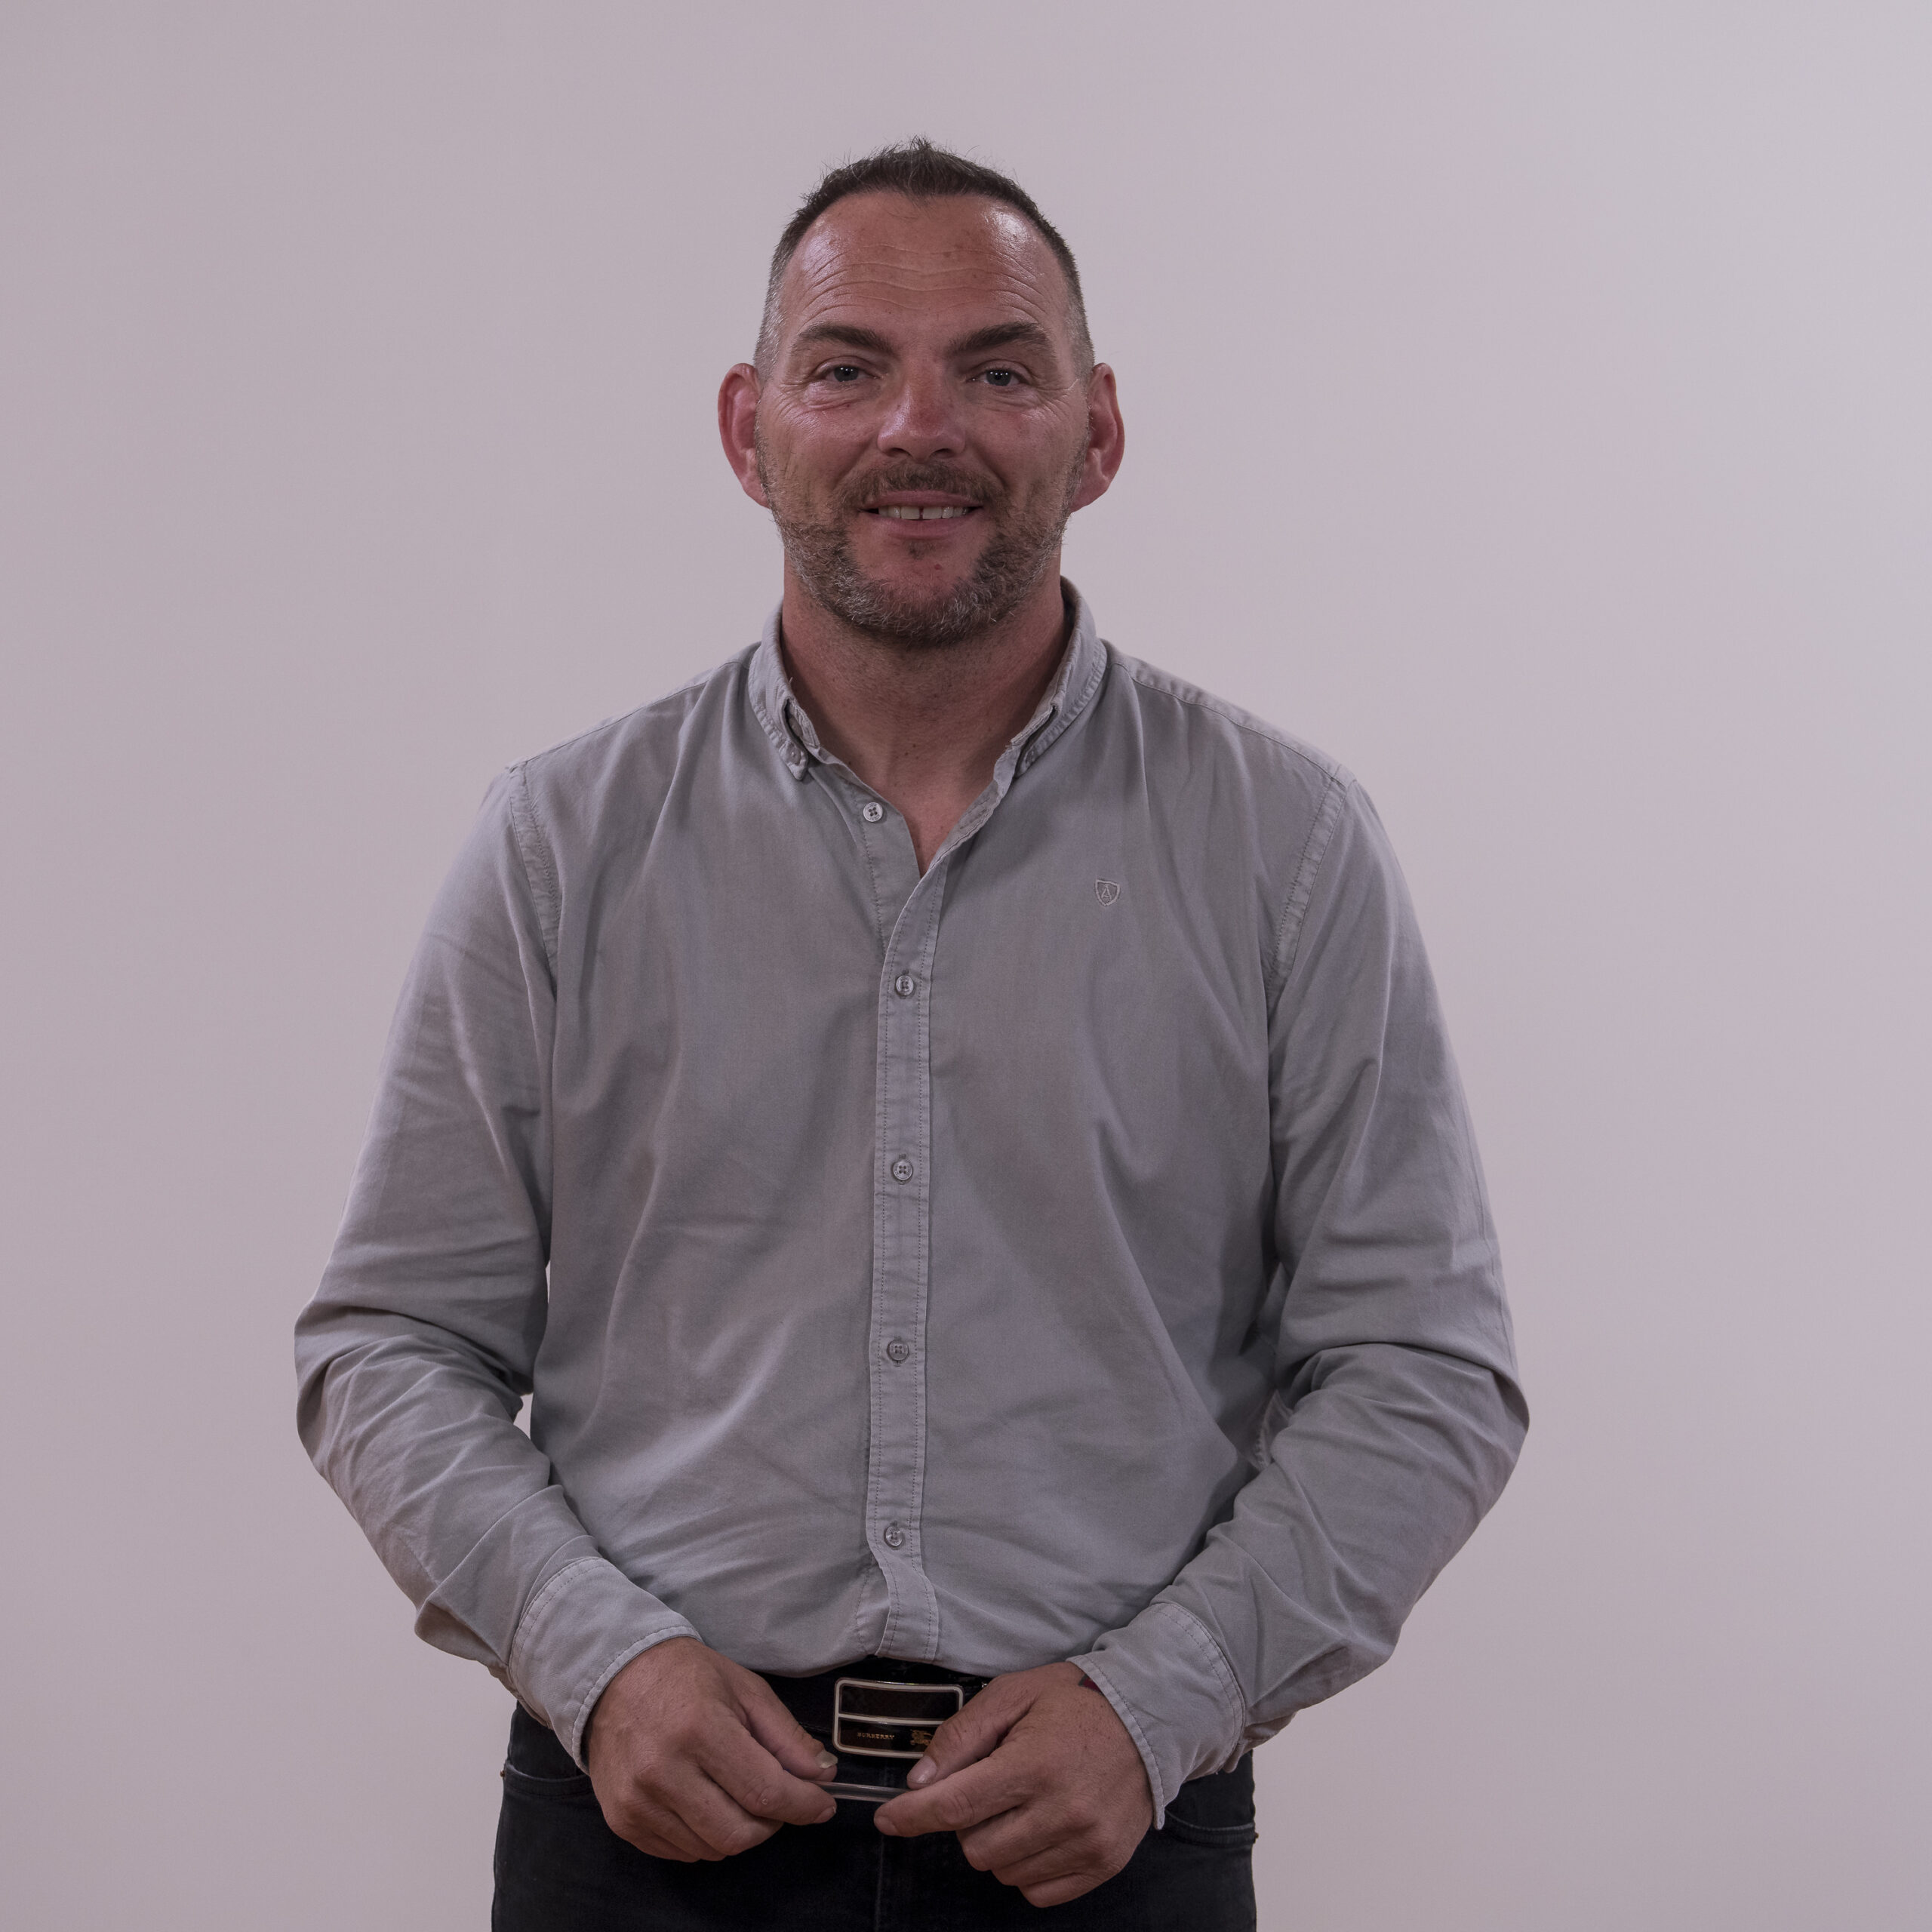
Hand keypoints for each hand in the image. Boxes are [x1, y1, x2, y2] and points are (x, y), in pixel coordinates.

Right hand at [583, 1636, 838, 1859]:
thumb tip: (823, 1776)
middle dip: (772, 1822)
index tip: (823, 1805)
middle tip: (778, 1798)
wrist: (614, 1675)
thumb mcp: (746, 1690)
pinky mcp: (623, 1821)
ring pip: (712, 1848)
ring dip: (740, 1831)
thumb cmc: (686, 1676)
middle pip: (739, 1832)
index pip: (764, 1791)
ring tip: (740, 1795)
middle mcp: (664, 1771)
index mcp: (700, 1730)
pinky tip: (708, 1804)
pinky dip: (706, 1838)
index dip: (803, 1805)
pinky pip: (681, 1852)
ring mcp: (639, 1801)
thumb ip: (787, 1736)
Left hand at [872, 1662, 1152, 1906]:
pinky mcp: (1102, 1863)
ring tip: (1022, 1803)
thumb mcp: (1013, 1695)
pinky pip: (1037, 1891)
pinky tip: (1041, 1829)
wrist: (1149, 1717)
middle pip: (975, 1848)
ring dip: (997, 1843)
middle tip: (990, 1787)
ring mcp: (1085, 1842)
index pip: (956, 1805)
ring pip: (1003, 1872)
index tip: (888, 1820)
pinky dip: (1026, 1867)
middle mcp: (1061, 1810)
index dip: (913, 1815)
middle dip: (966, 1822)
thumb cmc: (1076, 1701)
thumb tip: (920, 1781)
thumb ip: (962, 1736)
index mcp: (1034, 1763)